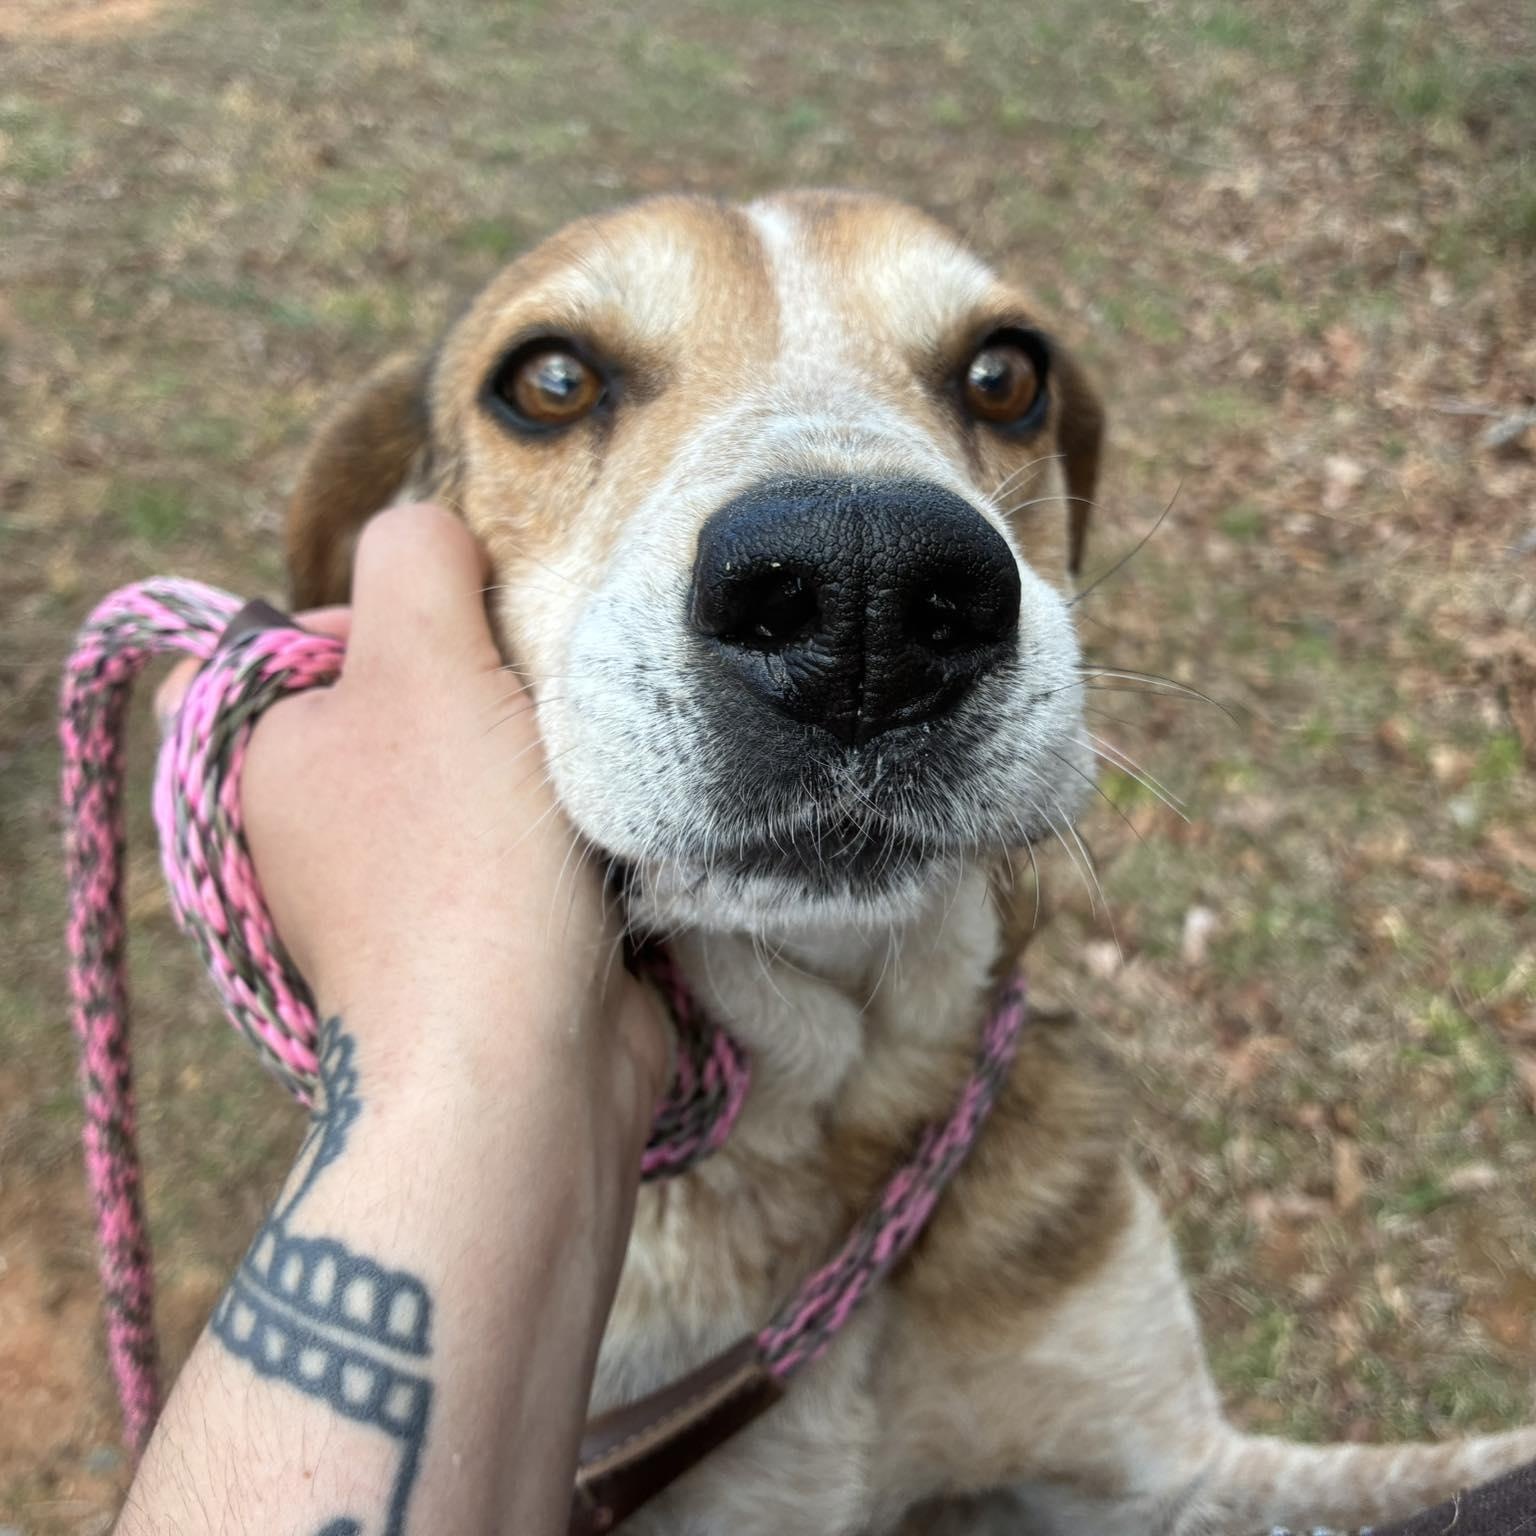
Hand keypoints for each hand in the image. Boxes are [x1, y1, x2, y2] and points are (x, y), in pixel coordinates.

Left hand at [156, 502, 664, 1120]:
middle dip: (493, 686)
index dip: (392, 618)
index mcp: (268, 755)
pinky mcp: (479, 937)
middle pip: (414, 698)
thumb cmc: (460, 855)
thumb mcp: (424, 662)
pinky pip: (526, 841)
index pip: (308, 636)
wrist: (521, 1065)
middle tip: (543, 706)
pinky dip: (567, 830)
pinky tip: (604, 838)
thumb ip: (416, 557)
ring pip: (483, 767)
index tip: (461, 645)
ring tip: (585, 773)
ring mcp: (398, 890)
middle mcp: (316, 825)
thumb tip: (436, 535)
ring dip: (545, 757)